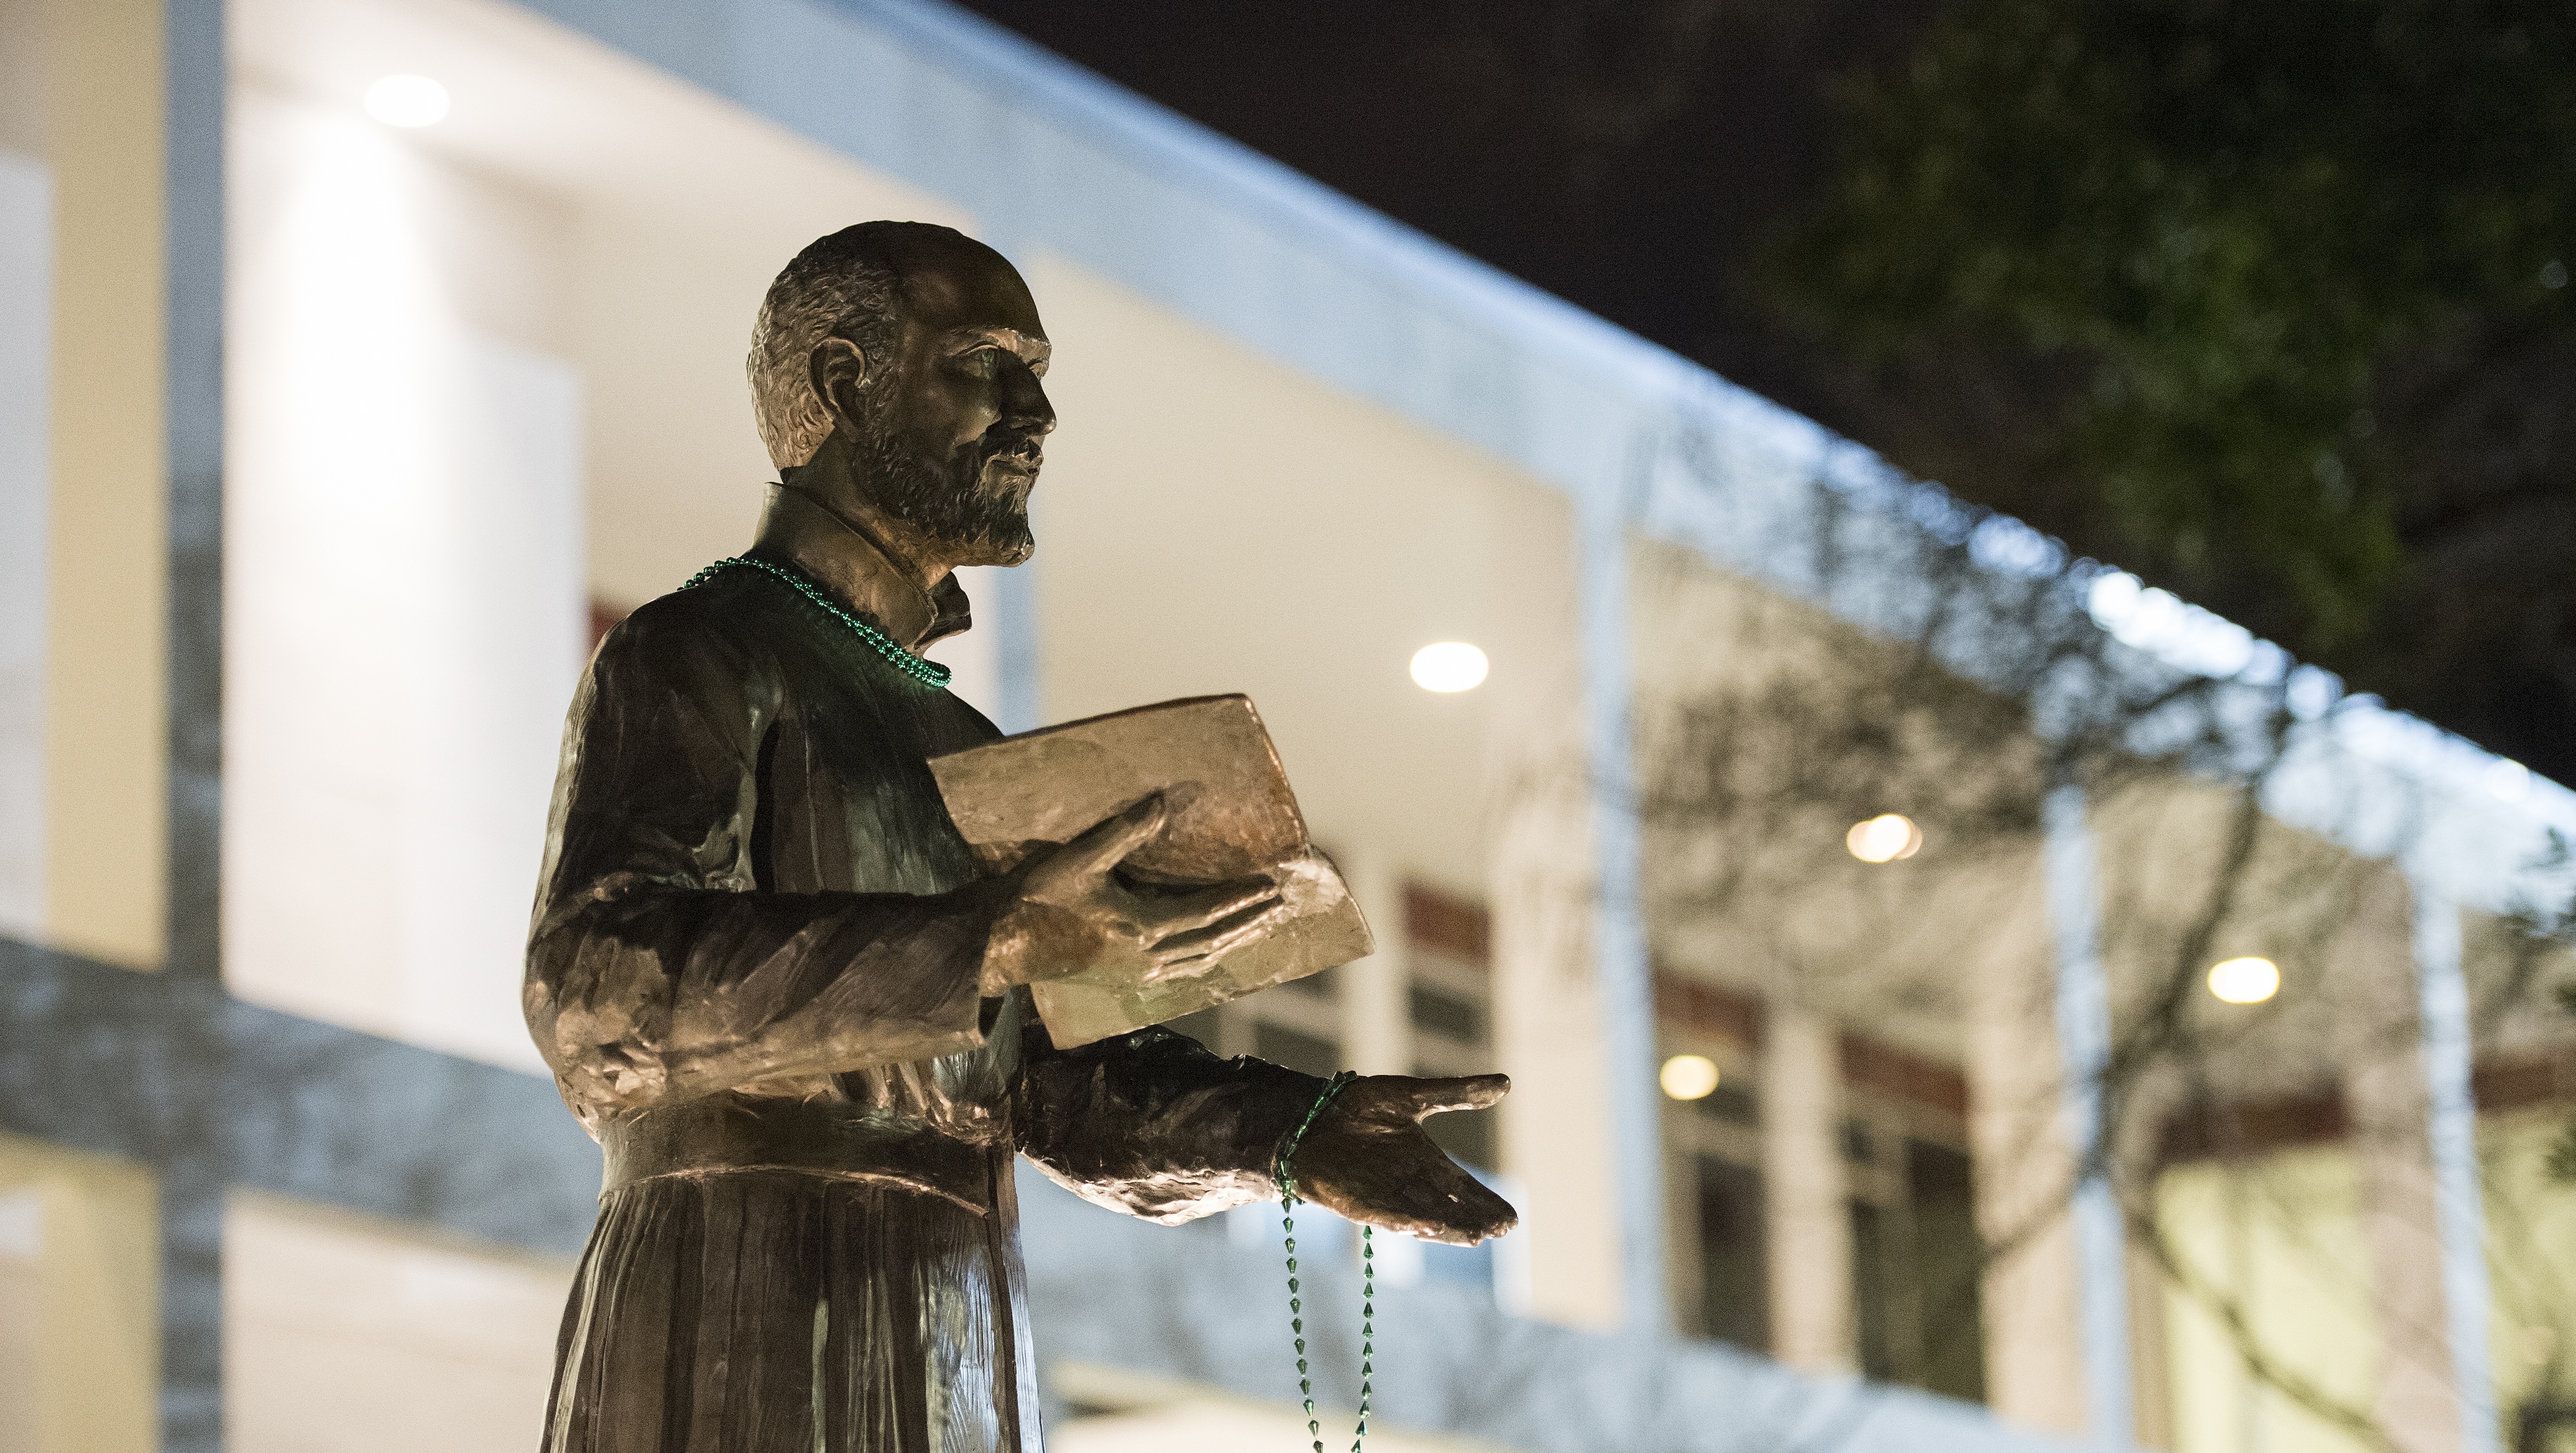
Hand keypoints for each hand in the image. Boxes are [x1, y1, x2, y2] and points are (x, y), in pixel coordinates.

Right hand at [980, 794, 1289, 994]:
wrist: (1001, 944)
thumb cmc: (1036, 898)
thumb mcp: (1080, 859)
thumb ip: (1124, 832)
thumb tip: (1163, 802)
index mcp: (1141, 930)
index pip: (1207, 914)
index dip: (1241, 899)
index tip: (1273, 886)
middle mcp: (1146, 959)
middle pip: (1213, 941)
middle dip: (1249, 921)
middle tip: (1280, 904)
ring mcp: (1136, 974)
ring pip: (1200, 960)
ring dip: (1232, 941)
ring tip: (1258, 924)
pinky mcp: (1123, 979)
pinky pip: (1179, 971)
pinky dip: (1205, 956)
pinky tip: (1211, 949)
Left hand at [1284, 1074, 1515, 1245]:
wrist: (1308, 1116)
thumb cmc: (1358, 1107)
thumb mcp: (1411, 1096)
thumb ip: (1456, 1093)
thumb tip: (1506, 1082)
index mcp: (1427, 1162)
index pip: (1464, 1187)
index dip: (1486, 1202)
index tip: (1511, 1218)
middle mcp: (1411, 1185)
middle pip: (1450, 1207)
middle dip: (1473, 1218)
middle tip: (1499, 1228)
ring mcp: (1385, 1197)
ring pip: (1424, 1217)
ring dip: (1448, 1228)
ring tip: (1475, 1235)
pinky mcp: (1357, 1204)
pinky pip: (1386, 1216)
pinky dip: (1408, 1222)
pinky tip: (1428, 1228)